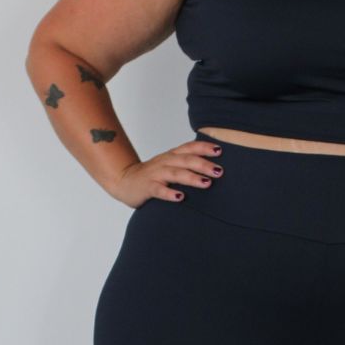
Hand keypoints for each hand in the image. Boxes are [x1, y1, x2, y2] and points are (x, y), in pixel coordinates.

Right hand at [108, 137, 224, 208]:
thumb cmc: (153, 176)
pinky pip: (158, 189)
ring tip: (207, 183)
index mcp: (172, 156)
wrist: (124, 181)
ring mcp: (155, 174)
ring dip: (191, 177)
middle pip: (186, 160)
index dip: (204, 147)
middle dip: (203, 164)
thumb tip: (214, 171)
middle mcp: (165, 162)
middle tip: (219, 171)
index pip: (189, 147)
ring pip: (175, 173)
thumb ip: (187, 166)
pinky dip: (169, 193)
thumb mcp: (170, 167)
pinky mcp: (147, 187)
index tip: (220, 150)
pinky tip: (180, 197)